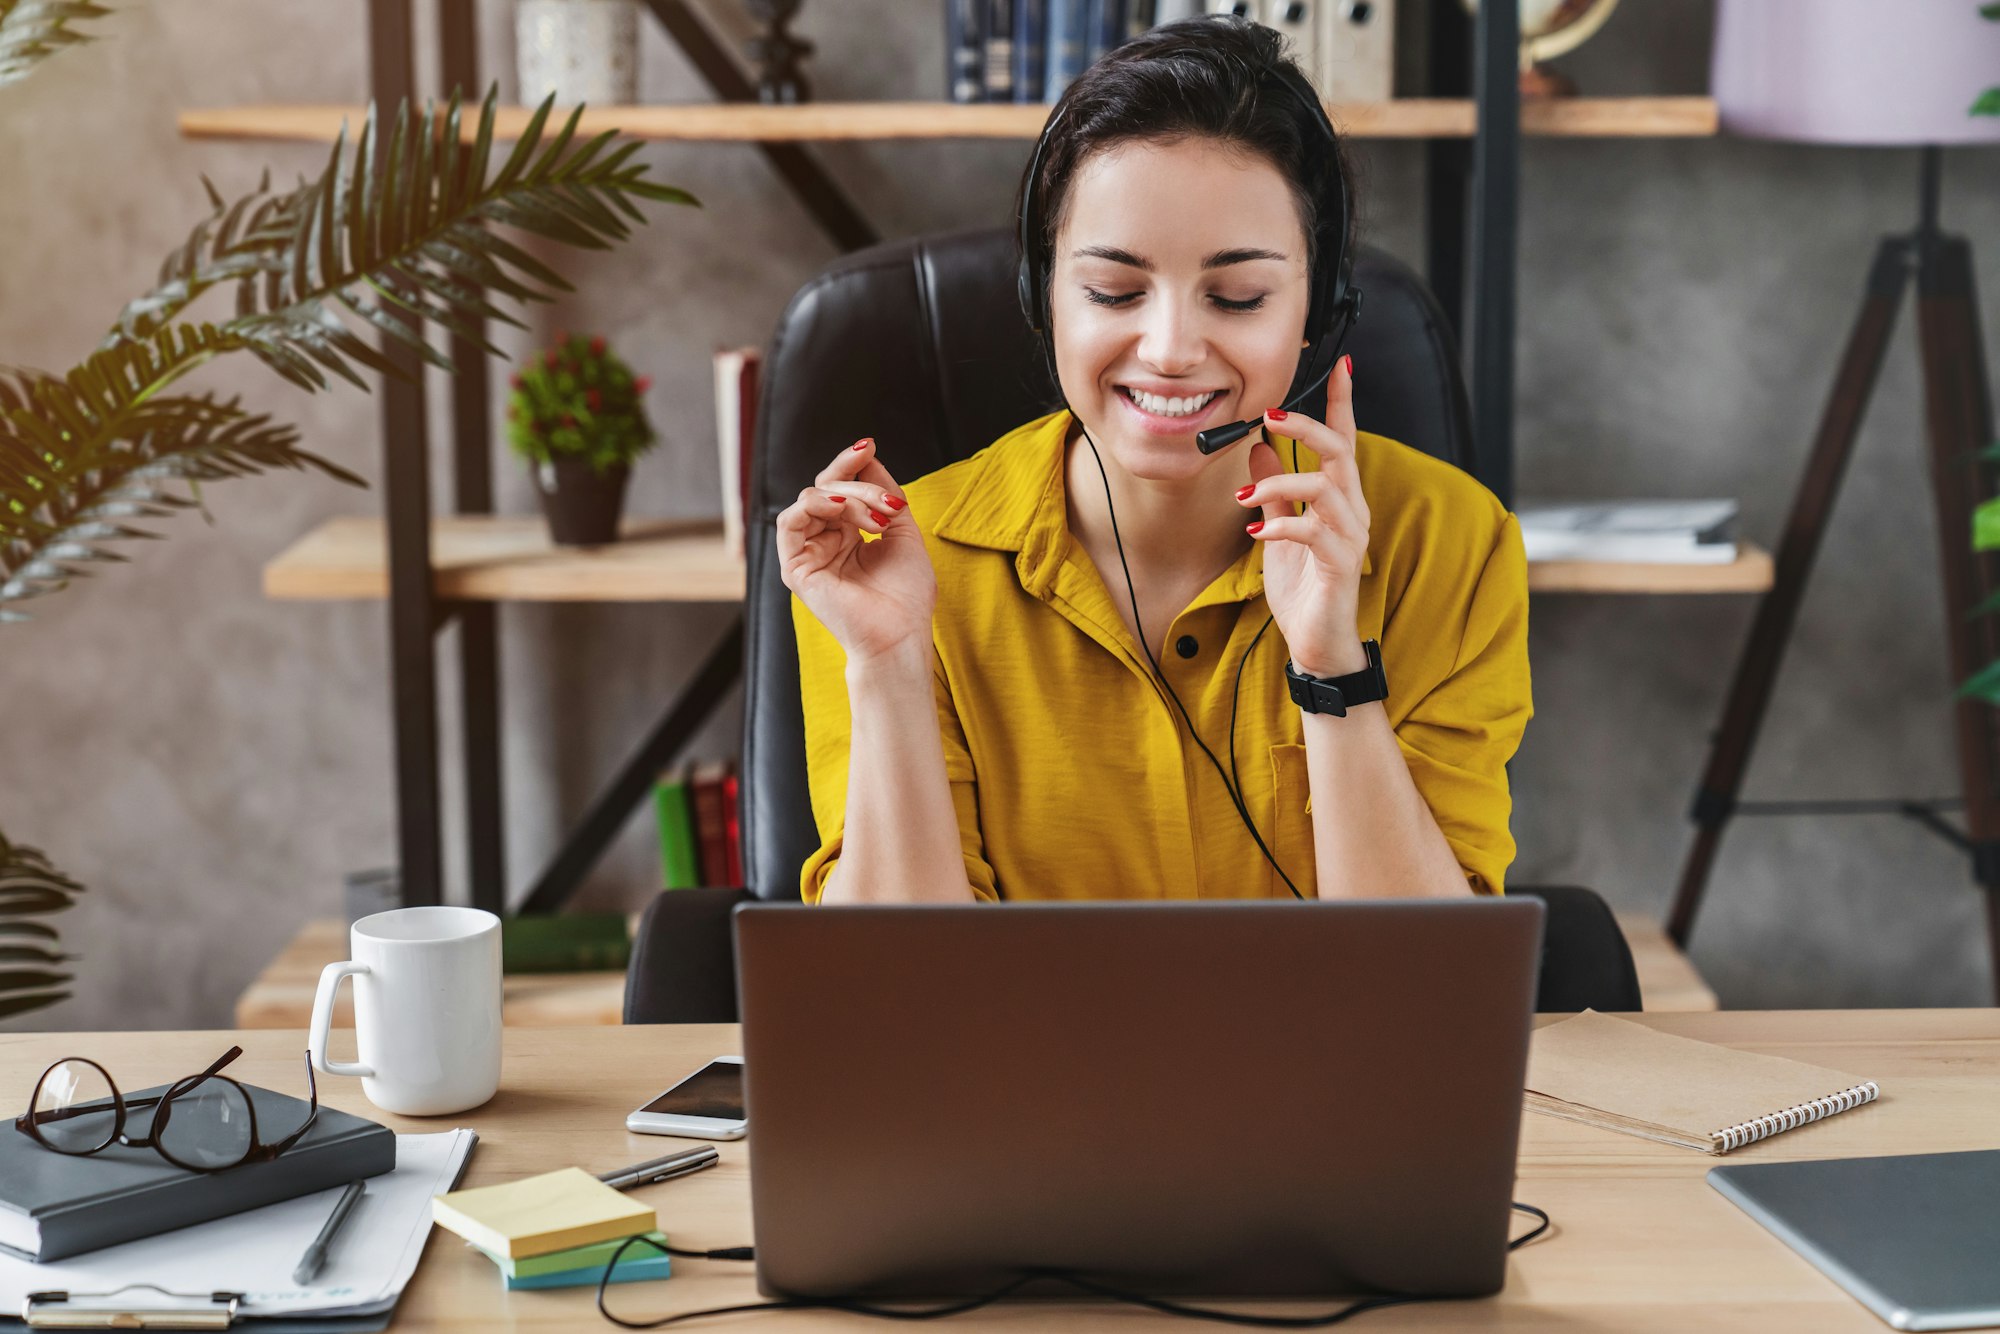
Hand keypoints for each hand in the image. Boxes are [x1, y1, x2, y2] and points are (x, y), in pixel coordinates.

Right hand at [776, 436, 936, 667]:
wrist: (900, 635)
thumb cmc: (906, 596)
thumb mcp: (902, 530)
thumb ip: (884, 493)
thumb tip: (868, 456)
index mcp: (848, 536)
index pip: (840, 488)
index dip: (851, 464)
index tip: (868, 444)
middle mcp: (825, 542)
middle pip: (825, 488)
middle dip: (857, 482)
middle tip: (887, 500)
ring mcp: (808, 554)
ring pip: (812, 499)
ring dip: (847, 497)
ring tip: (876, 518)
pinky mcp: (795, 567)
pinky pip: (789, 521)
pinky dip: (815, 505)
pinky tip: (841, 508)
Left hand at [1236, 354, 1368, 678]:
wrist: (1317, 644)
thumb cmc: (1304, 589)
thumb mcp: (1280, 532)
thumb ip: (1274, 492)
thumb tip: (1257, 451)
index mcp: (1339, 499)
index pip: (1345, 439)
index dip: (1342, 402)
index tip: (1339, 364)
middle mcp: (1352, 511)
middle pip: (1340, 451)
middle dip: (1307, 427)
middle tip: (1268, 416)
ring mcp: (1351, 537)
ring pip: (1327, 487)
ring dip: (1281, 484)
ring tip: (1246, 498)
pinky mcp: (1342, 565)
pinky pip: (1314, 532)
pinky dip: (1282, 526)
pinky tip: (1257, 532)